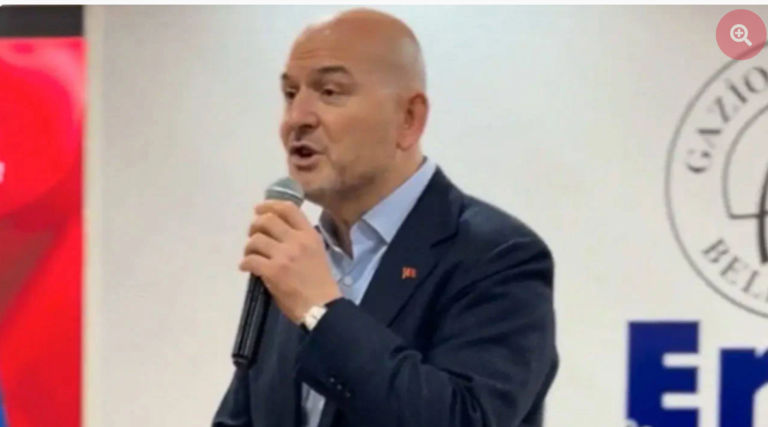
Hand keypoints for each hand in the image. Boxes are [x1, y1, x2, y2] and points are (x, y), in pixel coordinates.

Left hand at [239, 200, 341, 323]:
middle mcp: (296, 240)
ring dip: (249, 247)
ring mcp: (284, 255)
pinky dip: (245, 263)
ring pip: (256, 239)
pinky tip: (246, 267)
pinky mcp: (273, 271)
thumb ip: (301, 238)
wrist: (322, 306)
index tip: (260, 209)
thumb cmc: (320, 281)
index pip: (288, 208)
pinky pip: (250, 260)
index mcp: (309, 235)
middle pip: (268, 220)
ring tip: (250, 254)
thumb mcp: (317, 251)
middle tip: (253, 234)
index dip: (270, 205)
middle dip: (255, 225)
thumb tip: (278, 230)